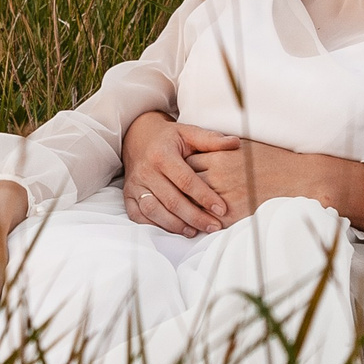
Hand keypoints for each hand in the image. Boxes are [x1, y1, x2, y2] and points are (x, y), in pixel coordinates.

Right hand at [121, 113, 240, 235]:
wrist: (137, 137)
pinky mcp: (128, 195)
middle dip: (194, 216)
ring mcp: (135, 185)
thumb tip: (235, 143)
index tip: (222, 209)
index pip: (185, 180)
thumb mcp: (189, 133)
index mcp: (162, 155)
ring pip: (154, 211)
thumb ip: (211, 140)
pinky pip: (139, 216)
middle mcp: (146, 171)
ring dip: (175, 225)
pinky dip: (155, 225)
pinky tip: (173, 229)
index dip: (204, 196)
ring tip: (194, 231)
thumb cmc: (169, 138)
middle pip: (171, 200)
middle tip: (214, 226)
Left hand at [185, 140, 363, 227]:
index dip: (179, 168)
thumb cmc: (274, 160)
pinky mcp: (234, 214)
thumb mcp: (245, 146)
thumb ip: (222, 147)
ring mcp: (225, 196)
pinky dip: (200, 223)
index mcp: (220, 155)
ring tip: (176, 210)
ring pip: (192, 203)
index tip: (175, 172)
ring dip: (184, 207)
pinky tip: (194, 225)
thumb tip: (206, 147)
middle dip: (176, 188)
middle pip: (184, 182)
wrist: (300, 179)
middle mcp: (219, 175)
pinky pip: (209, 221)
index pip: (186, 161)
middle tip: (168, 192)